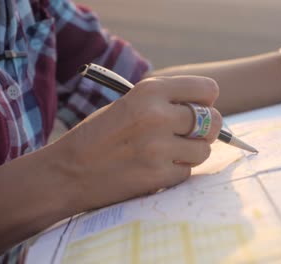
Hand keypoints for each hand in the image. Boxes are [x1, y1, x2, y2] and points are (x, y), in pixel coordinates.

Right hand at [53, 76, 221, 210]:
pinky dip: (177, 172)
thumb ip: (167, 102)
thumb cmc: (100, 134)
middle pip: (214, 120)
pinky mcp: (158, 176)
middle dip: (207, 128)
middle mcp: (158, 116)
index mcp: (150, 91)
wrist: (67, 172)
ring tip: (169, 152)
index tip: (198, 108)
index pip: (207, 90)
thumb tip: (208, 110)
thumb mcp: (130, 103)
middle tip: (190, 133)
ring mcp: (159, 148)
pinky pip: (188, 172)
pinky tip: (156, 168)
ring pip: (204, 149)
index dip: (205, 101)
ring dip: (192, 152)